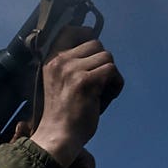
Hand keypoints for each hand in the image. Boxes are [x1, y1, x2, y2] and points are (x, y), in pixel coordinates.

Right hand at [27, 36, 121, 166]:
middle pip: (96, 44)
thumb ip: (71, 64)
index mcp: (51, 60)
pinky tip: (107, 96)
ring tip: (103, 91)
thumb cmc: (62, 114)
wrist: (58, 136)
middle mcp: (60, 61)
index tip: (93, 47)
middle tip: (99, 81)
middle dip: (102, 61)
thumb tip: (95, 48)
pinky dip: (116, 84)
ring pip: (107, 56)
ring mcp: (72, 70)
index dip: (85, 33)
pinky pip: (112, 71)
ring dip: (111, 74)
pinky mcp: (86, 81)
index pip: (69, 30)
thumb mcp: (58, 82)